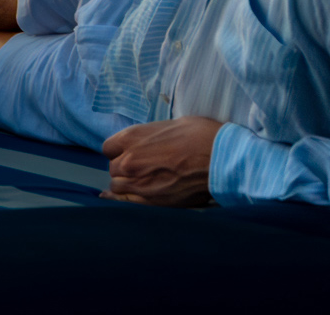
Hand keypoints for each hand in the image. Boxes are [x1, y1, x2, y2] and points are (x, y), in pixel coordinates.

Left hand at [99, 116, 220, 206]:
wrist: (221, 160)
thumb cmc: (200, 137)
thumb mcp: (170, 125)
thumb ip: (149, 137)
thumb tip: (147, 143)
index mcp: (132, 138)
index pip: (109, 148)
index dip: (119, 151)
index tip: (129, 153)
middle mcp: (129, 161)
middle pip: (113, 169)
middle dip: (124, 169)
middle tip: (142, 169)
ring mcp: (138, 184)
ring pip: (117, 187)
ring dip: (126, 185)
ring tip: (143, 183)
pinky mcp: (150, 202)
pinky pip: (125, 203)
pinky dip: (122, 201)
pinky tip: (120, 200)